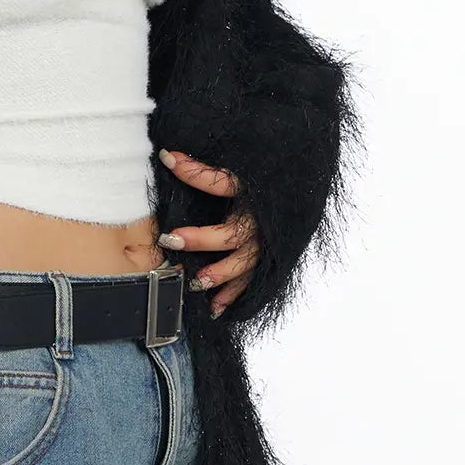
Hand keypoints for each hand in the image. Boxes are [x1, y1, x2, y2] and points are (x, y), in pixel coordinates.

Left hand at [154, 149, 259, 317]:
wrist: (297, 193)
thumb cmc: (266, 182)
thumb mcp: (243, 170)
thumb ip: (207, 168)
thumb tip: (167, 156)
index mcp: (256, 192)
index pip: (223, 182)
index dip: (195, 173)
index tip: (168, 160)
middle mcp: (263, 221)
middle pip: (233, 234)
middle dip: (201, 238)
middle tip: (170, 238)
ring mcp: (269, 244)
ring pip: (245, 264)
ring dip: (219, 275)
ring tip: (195, 282)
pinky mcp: (270, 260)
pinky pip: (251, 281)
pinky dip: (233, 295)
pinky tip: (214, 308)